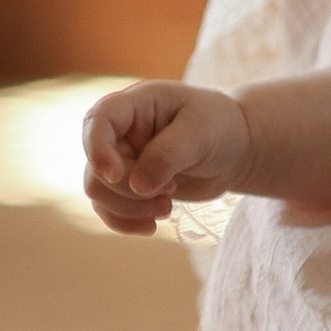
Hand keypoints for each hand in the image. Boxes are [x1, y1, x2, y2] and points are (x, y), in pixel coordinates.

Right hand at [82, 79, 251, 233]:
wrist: (234, 149)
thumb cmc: (220, 127)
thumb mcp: (201, 132)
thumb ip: (168, 154)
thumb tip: (137, 186)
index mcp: (135, 104)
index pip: (98, 120)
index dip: (98, 149)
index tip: (116, 175)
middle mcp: (120, 131)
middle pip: (96, 166)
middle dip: (128, 190)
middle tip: (171, 190)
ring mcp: (121, 158)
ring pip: (98, 191)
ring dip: (130, 208)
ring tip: (167, 207)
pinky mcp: (127, 184)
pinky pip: (107, 209)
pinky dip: (126, 222)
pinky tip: (152, 226)